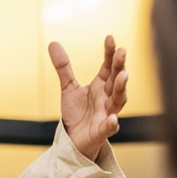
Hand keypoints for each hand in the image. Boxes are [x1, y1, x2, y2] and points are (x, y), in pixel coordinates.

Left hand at [52, 35, 127, 161]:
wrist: (74, 139)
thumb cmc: (77, 113)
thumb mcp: (68, 87)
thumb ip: (63, 67)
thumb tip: (53, 43)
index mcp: (102, 85)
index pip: (108, 66)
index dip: (110, 53)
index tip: (110, 38)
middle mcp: (108, 97)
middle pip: (116, 79)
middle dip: (120, 66)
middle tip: (122, 52)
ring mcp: (107, 113)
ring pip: (118, 100)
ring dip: (122, 88)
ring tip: (124, 76)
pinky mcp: (102, 130)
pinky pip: (109, 127)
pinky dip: (112, 123)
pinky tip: (113, 119)